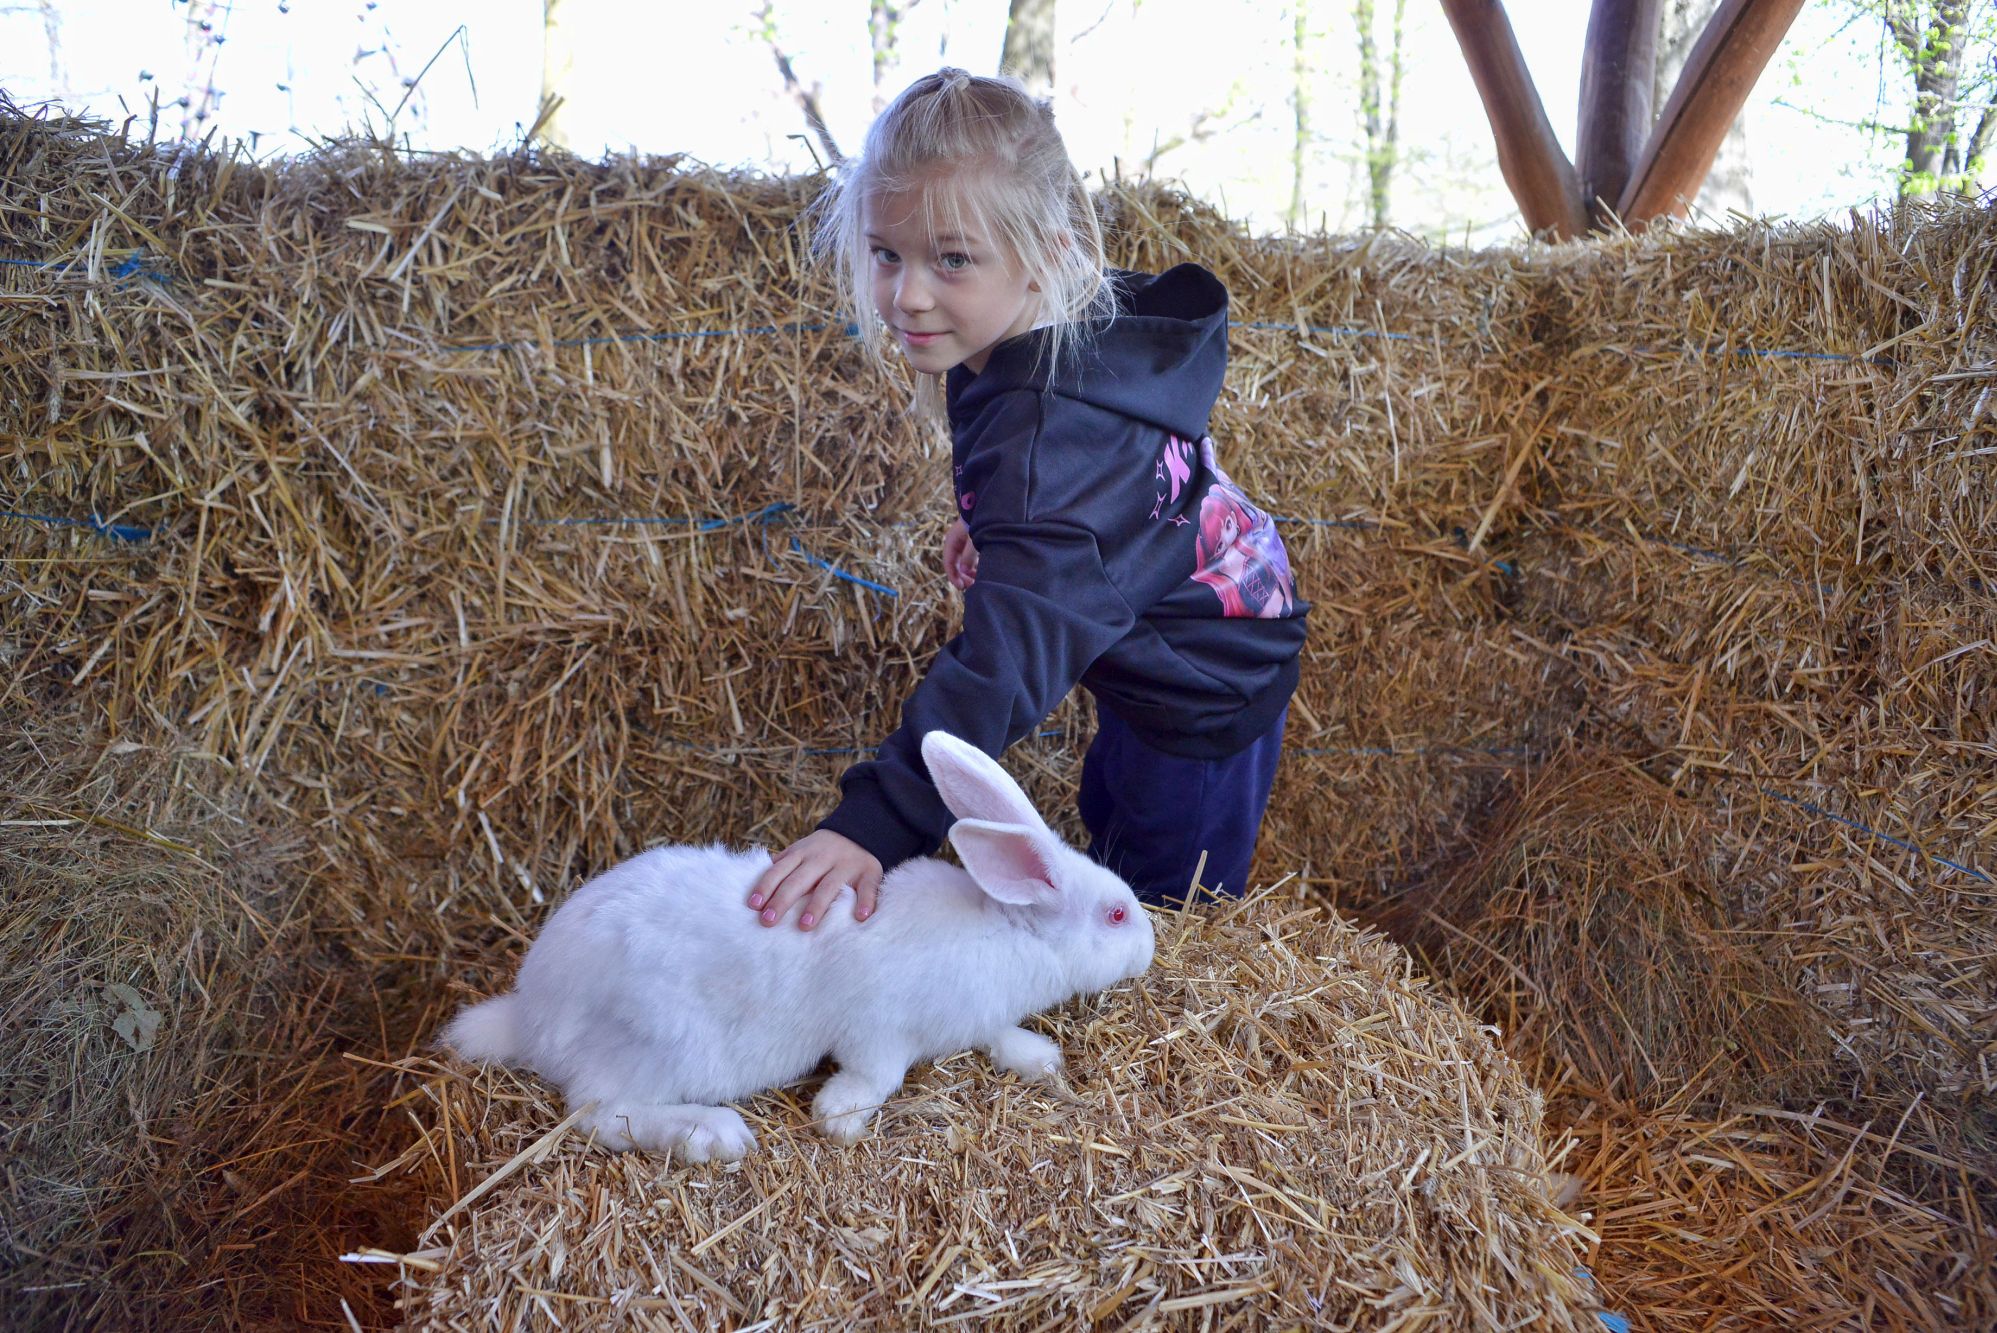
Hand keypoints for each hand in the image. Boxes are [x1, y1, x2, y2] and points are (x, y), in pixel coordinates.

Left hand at [747, 830, 882, 929]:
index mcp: (801, 854)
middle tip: (768, 921)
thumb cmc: (821, 852)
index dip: (766, 887)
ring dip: (816, 906)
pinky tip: (861, 917)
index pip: (780, 871)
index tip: (754, 905)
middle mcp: (822, 858)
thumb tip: (752, 887)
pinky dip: (866, 901)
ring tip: (804, 926)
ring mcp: (847, 865)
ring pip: (830, 886)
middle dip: (783, 900)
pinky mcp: (869, 872)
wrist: (860, 832)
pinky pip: (868, 887)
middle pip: (800, 880)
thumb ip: (780, 866)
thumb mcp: (800, 852)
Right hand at [942, 517, 978, 589]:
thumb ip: (969, 555)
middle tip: (971, 586)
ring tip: (976, 582)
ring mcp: (963, 544)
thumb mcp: (974, 539)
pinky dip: (974, 567)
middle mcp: (956, 544)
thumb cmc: (979, 522)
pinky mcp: (972, 544)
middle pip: (955, 565)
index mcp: (952, 541)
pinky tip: (980, 573)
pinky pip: (970, 560)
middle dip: (961, 577)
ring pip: (963, 563)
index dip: (953, 576)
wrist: (987, 508)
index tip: (961, 587)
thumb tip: (963, 571)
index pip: (948, 563)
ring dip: (968, 574)